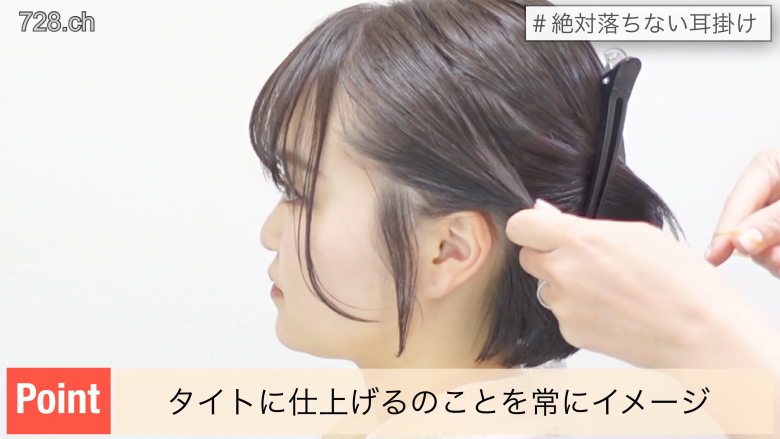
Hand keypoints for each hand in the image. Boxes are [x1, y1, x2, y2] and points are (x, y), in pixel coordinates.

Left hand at [505, 200, 759, 369]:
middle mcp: (563, 272)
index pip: (520, 225)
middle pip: (528, 257)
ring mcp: (564, 306)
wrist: (699, 333)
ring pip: (547, 288)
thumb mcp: (638, 234)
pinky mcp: (570, 332)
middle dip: (548, 255)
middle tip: (584, 260)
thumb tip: (549, 215)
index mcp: (578, 240)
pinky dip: (580, 312)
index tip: (541, 229)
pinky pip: (562, 314)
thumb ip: (586, 226)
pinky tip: (613, 311)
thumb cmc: (682, 283)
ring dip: (566, 285)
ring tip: (610, 289)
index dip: (530, 226)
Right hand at [706, 149, 779, 277]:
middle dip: (761, 248)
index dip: (726, 231)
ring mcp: (777, 215)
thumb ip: (773, 220)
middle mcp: (771, 191)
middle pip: (748, 228)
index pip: (736, 202)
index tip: (715, 256)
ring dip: (775, 258)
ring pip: (764, 245)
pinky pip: (775, 252)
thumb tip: (741, 242)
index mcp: (768, 167)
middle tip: (777, 261)